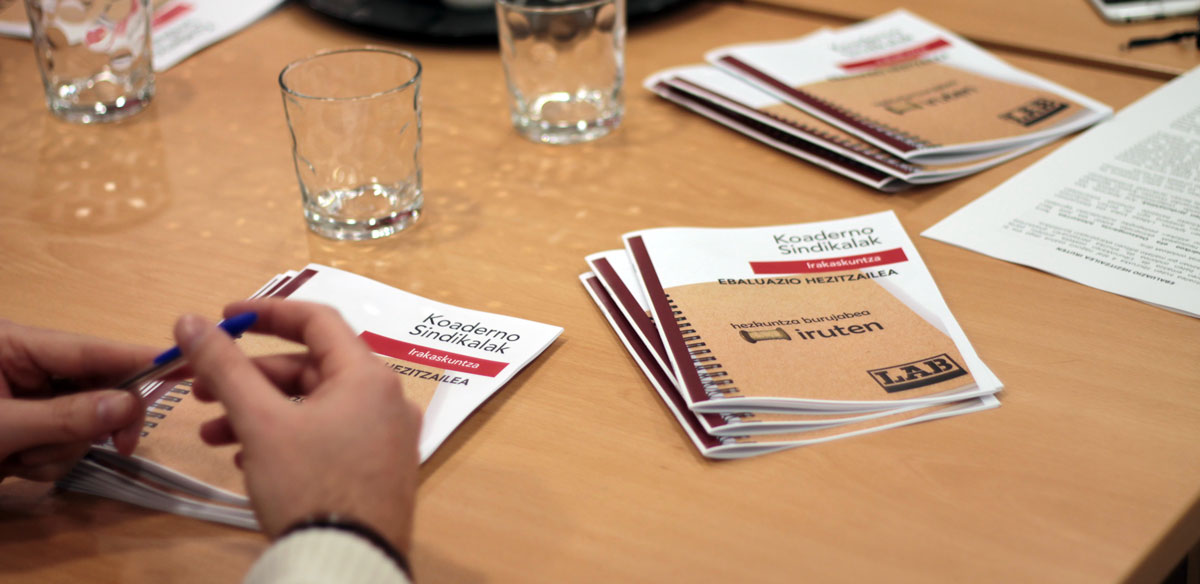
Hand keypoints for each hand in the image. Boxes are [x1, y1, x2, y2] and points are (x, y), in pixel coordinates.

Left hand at [0, 321, 151, 481]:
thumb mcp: (1, 427)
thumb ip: (64, 416)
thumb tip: (129, 405)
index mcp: (15, 346)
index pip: (90, 350)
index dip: (140, 358)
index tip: (185, 363)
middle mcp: (30, 366)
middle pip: (97, 387)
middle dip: (95, 423)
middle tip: (121, 446)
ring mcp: (33, 400)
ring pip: (85, 422)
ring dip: (61, 449)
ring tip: (17, 459)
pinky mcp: (33, 428)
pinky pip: (67, 443)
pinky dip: (49, 461)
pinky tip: (14, 465)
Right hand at [174, 299, 421, 553]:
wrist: (347, 565)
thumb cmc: (309, 485)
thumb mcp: (260, 422)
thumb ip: (225, 367)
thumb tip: (190, 322)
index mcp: (368, 376)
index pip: (317, 321)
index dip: (266, 314)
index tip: (223, 317)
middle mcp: (387, 400)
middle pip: (311, 368)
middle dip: (250, 378)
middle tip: (201, 392)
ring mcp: (387, 437)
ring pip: (316, 406)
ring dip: (261, 413)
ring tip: (212, 435)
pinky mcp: (379, 470)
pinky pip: (330, 436)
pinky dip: (288, 438)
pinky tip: (248, 459)